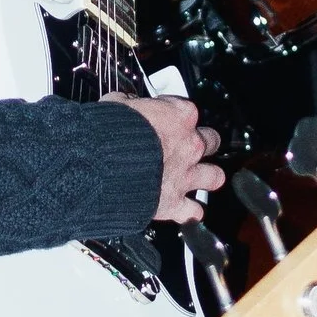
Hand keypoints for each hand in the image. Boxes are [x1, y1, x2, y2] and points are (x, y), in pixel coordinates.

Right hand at [107, 89, 222, 223]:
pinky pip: (192, 212)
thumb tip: (126, 104)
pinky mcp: (173, 202)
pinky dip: (190, 212)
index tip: (163, 117)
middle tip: (187, 146)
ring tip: (199, 179)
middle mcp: (189, 145)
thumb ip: (129, 104)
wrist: (102, 167)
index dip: (174, 114)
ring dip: (207, 178)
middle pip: (211, 141)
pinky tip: (185, 211)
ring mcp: (184, 175)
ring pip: (214, 176)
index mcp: (179, 116)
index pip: (187, 110)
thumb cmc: (109, 133)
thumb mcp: (117, 104)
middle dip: (202, 143)